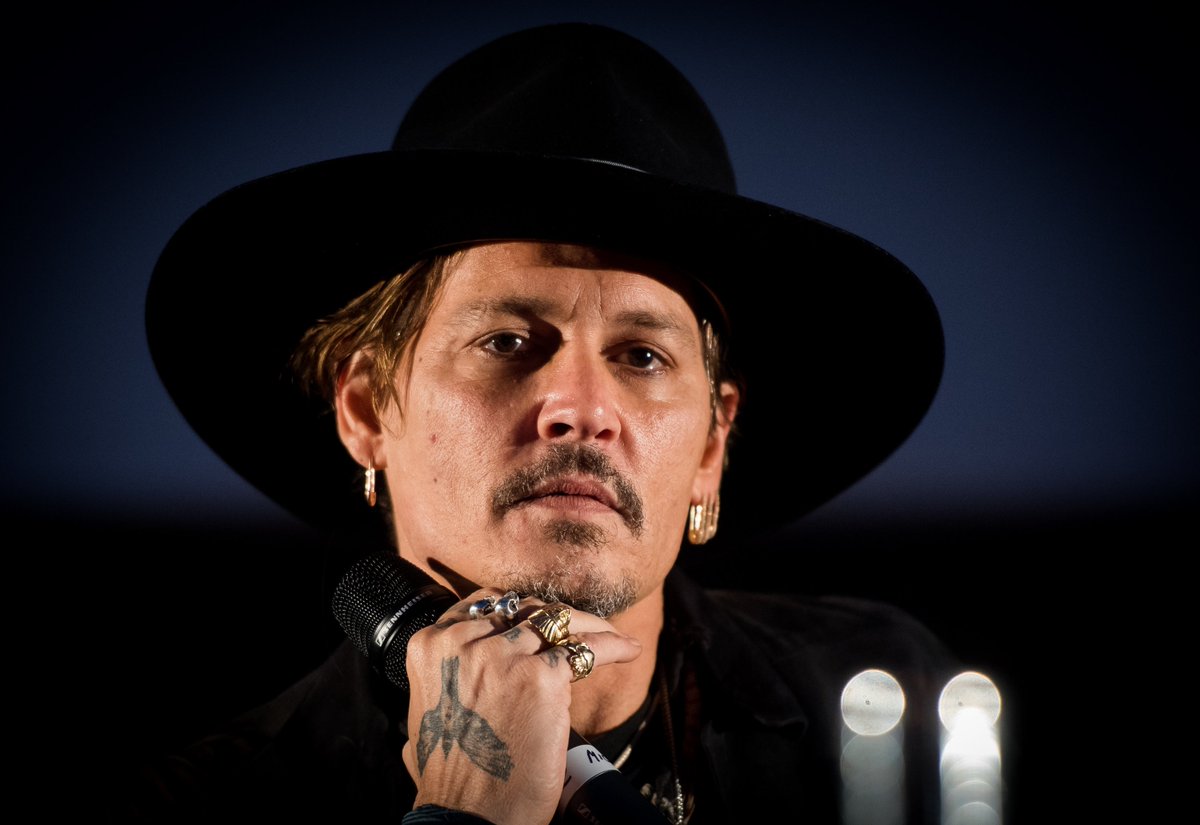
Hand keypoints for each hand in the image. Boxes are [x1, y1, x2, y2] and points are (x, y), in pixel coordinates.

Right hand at [401, 590, 642, 824]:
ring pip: (557, 621)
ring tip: (610, 634)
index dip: (516, 609)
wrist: (468, 815)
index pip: (484, 605)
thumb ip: (446, 679)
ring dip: (589, 626)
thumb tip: (469, 673)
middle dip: (554, 617)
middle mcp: (465, 641)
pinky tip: (629, 650)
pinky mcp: (542, 677)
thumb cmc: (450, 776)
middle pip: (524, 609)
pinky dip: (613, 646)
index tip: (537, 618)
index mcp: (432, 646)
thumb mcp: (427, 712)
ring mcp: (504, 656)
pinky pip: (587, 649)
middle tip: (579, 627)